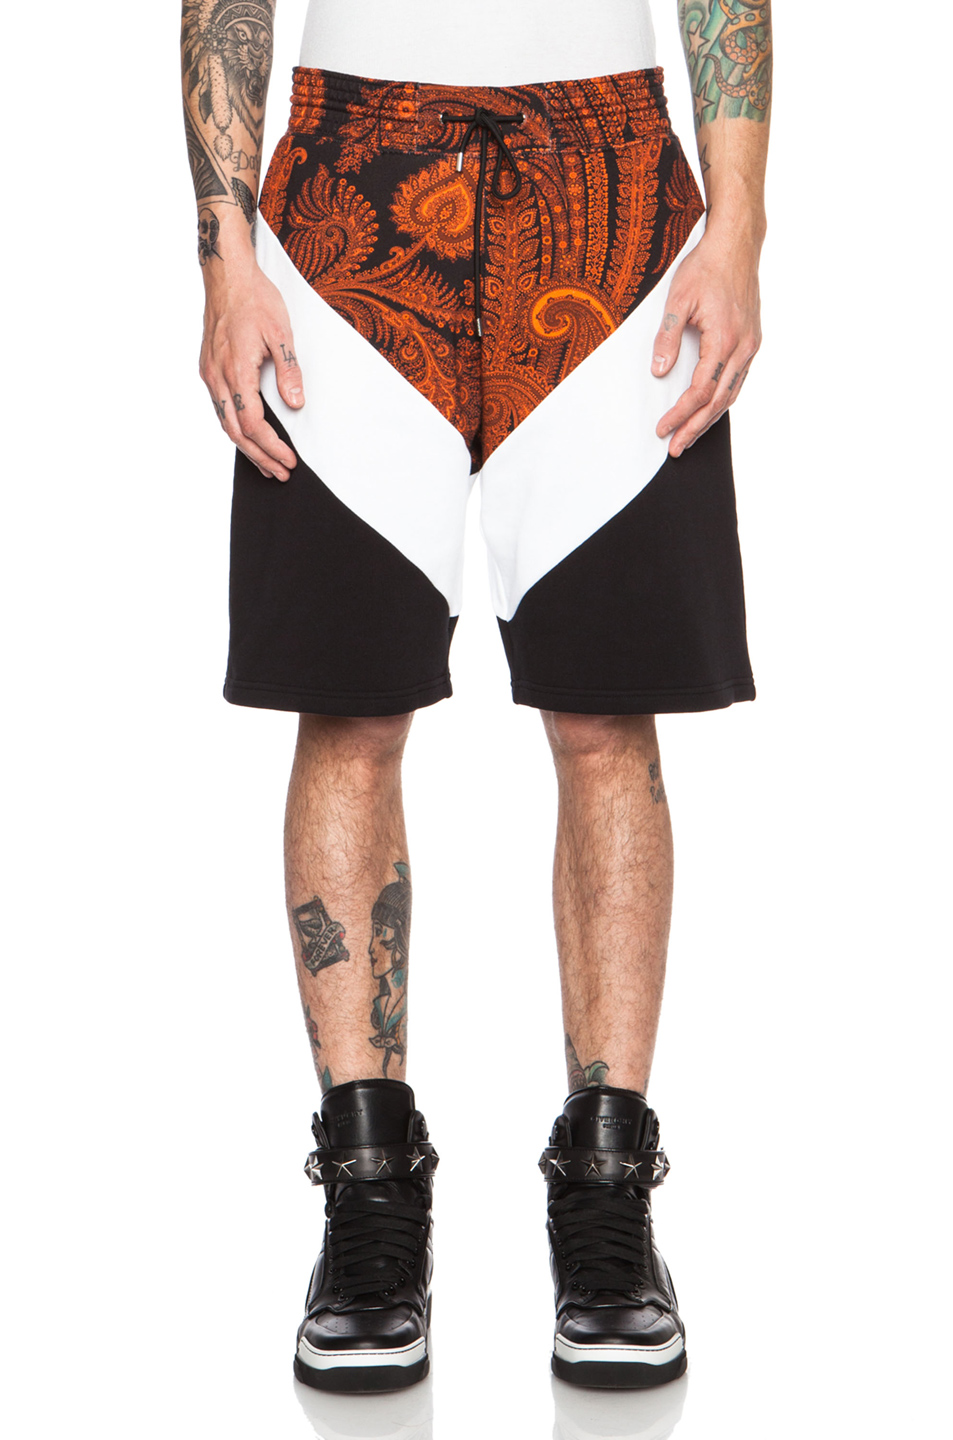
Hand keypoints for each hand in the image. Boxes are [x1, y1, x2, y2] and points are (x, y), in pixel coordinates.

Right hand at [199, 262, 304, 480]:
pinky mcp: (208, 369)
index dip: (271, 447)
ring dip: (246, 447)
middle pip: (236, 431)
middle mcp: (218, 376)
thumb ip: (288, 370)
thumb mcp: (281, 332)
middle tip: (280, 472)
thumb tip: (295, 403)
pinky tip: (247, 436)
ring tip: (266, 463)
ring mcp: (210, 374)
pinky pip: (219, 408)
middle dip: (260, 456)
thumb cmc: (255, 299)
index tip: (288, 460)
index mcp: (236, 370)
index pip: (252, 424)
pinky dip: (234, 428)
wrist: (226, 276)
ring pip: (224, 423)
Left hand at [651, 227, 761, 457]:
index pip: (700, 391)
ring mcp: (751, 345)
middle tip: (676, 448)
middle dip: (695, 428)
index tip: (663, 429)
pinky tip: (710, 410)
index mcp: (724, 339)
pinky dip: (723, 400)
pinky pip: (738, 380)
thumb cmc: (706, 267)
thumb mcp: (677, 300)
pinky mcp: (752, 340)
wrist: (737, 244)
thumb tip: (659, 372)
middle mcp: (743, 347)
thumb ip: (667, 338)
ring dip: (710, 419)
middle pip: (717, 401)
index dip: (680, 414)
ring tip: (690, 437)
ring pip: (731, 394)